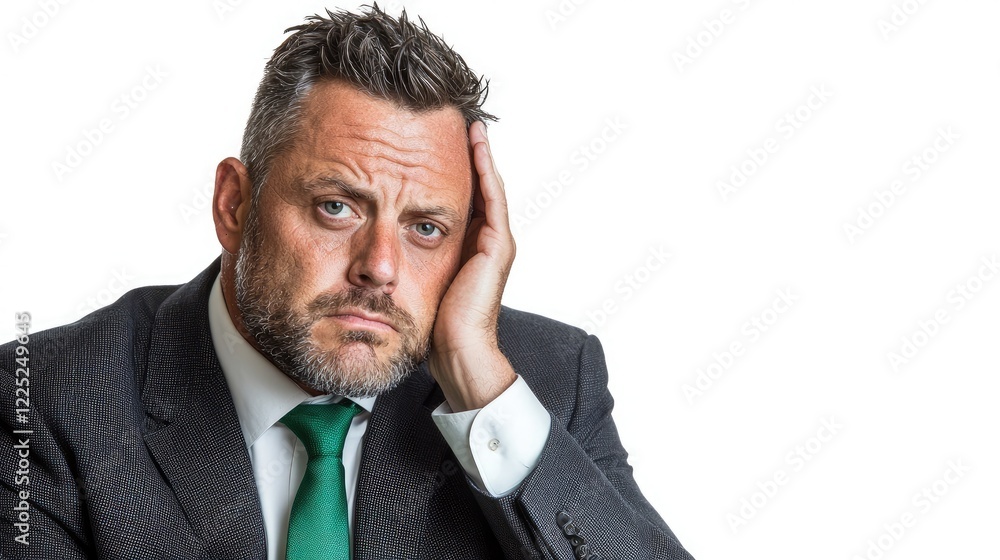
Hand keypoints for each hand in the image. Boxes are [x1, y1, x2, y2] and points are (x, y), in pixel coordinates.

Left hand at [428, 121, 516, 411]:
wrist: (455, 352)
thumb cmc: (431, 328)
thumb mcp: (413, 281)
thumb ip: (403, 258)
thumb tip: (370, 244)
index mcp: (467, 248)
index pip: (460, 197)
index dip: (448, 168)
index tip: (430, 139)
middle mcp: (485, 241)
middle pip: (476, 186)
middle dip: (464, 154)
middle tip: (453, 119)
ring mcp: (495, 242)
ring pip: (487, 185)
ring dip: (478, 152)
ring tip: (467, 123)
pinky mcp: (497, 246)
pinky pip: (491, 197)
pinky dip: (484, 168)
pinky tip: (474, 143)